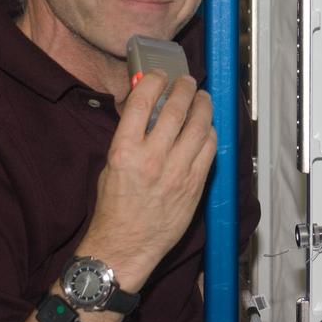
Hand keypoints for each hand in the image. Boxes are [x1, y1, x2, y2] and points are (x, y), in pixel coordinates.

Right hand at [81, 72, 216, 289]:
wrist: (126, 245)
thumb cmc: (115, 207)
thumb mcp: (110, 166)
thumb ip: (129, 138)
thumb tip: (147, 111)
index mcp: (124, 151)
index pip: (142, 103)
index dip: (154, 82)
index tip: (160, 75)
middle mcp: (152, 159)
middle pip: (176, 110)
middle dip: (184, 89)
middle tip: (187, 82)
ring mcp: (177, 172)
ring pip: (199, 127)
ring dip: (203, 107)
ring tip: (202, 98)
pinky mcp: (194, 185)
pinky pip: (209, 150)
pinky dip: (210, 133)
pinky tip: (207, 127)